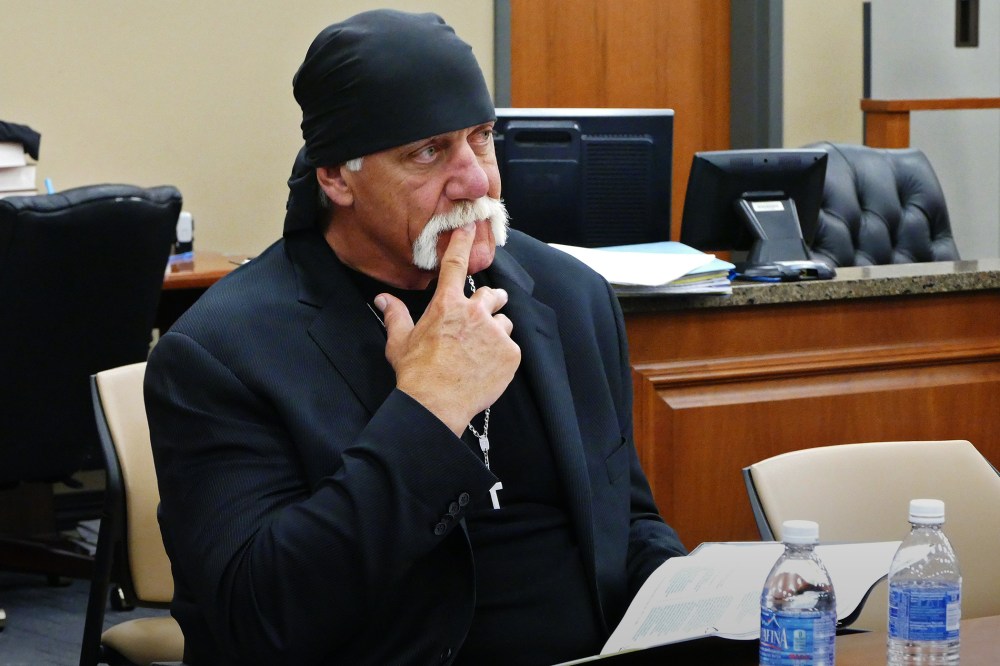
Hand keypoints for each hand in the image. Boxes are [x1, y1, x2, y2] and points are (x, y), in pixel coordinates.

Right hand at [375, 224, 520, 434]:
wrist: (436, 404)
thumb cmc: (416, 373)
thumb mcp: (400, 341)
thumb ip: (395, 315)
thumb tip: (382, 299)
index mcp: (446, 305)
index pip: (456, 264)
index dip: (463, 242)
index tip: (471, 226)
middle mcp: (474, 312)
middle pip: (492, 295)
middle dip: (490, 302)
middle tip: (483, 316)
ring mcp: (495, 332)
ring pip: (503, 322)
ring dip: (496, 332)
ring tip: (481, 352)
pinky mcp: (510, 353)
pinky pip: (511, 347)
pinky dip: (502, 355)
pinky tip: (487, 368)